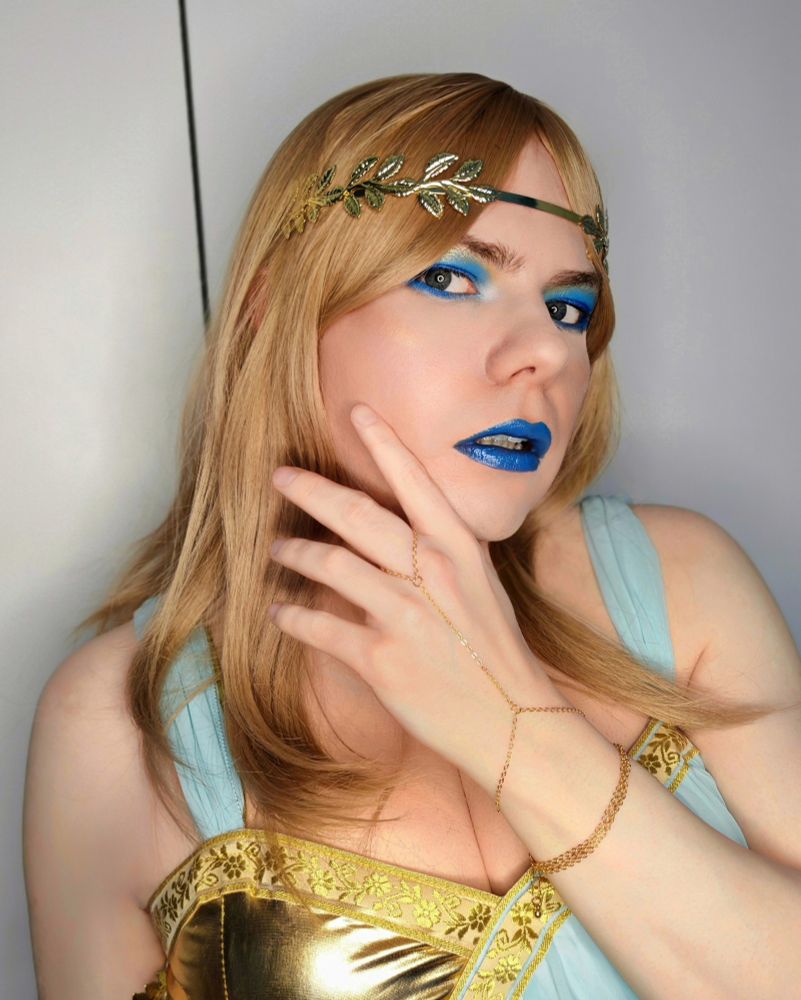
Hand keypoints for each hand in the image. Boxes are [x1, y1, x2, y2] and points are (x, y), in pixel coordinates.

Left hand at [267, 402, 555, 789]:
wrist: (511, 718)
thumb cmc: (496, 650)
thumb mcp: (481, 585)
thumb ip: (442, 553)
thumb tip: (399, 530)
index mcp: (459, 547)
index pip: (415, 480)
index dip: (382, 441)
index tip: (355, 410)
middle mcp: (430, 570)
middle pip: (356, 514)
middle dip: (311, 489)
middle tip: (280, 475)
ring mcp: (404, 613)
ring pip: (331, 564)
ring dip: (294, 552)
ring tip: (276, 547)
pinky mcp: (381, 658)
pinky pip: (320, 627)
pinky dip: (291, 616)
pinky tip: (277, 610)